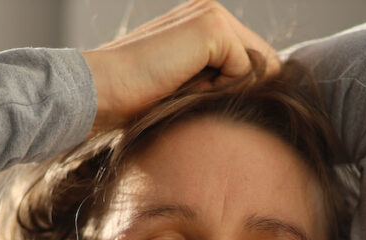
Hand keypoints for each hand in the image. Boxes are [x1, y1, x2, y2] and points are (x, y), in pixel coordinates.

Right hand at [82, 0, 278, 130]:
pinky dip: (220, 91)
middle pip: (264, 63)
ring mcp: (212, 14)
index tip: (201, 103)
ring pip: (258, 69)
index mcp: (203, 22)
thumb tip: (261, 97)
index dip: (243, 92)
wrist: (101, 91)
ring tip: (185, 91)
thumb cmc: (135, 100)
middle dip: (239, 92)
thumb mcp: (187, 89)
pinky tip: (184, 87)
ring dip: (227, 92)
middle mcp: (210, 10)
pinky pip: (246, 72)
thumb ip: (220, 82)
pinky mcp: (212, 27)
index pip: (254, 60)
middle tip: (189, 97)